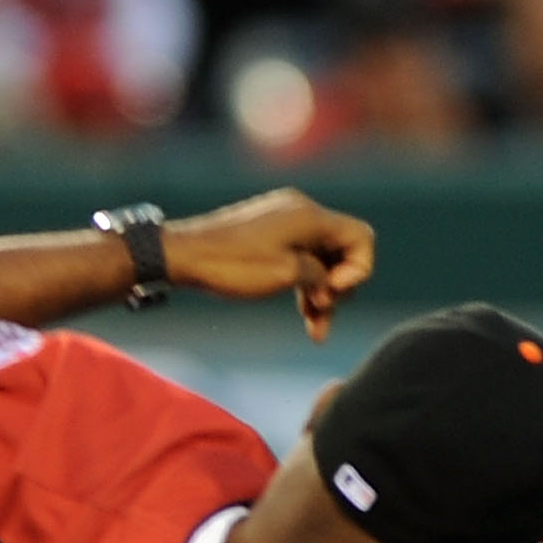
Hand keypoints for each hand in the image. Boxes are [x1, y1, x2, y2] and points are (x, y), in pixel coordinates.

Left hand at [162, 190, 376, 339]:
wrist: (181, 255)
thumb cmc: (231, 265)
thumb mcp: (286, 274)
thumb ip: (321, 275)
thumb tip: (329, 282)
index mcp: (309, 216)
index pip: (361, 237)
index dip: (359, 270)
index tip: (333, 292)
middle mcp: (301, 212)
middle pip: (342, 251)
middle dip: (338, 287)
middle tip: (321, 314)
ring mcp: (283, 223)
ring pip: (320, 260)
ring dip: (321, 293)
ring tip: (315, 330)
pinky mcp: (269, 235)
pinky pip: (300, 259)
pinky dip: (304, 284)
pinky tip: (305, 315)